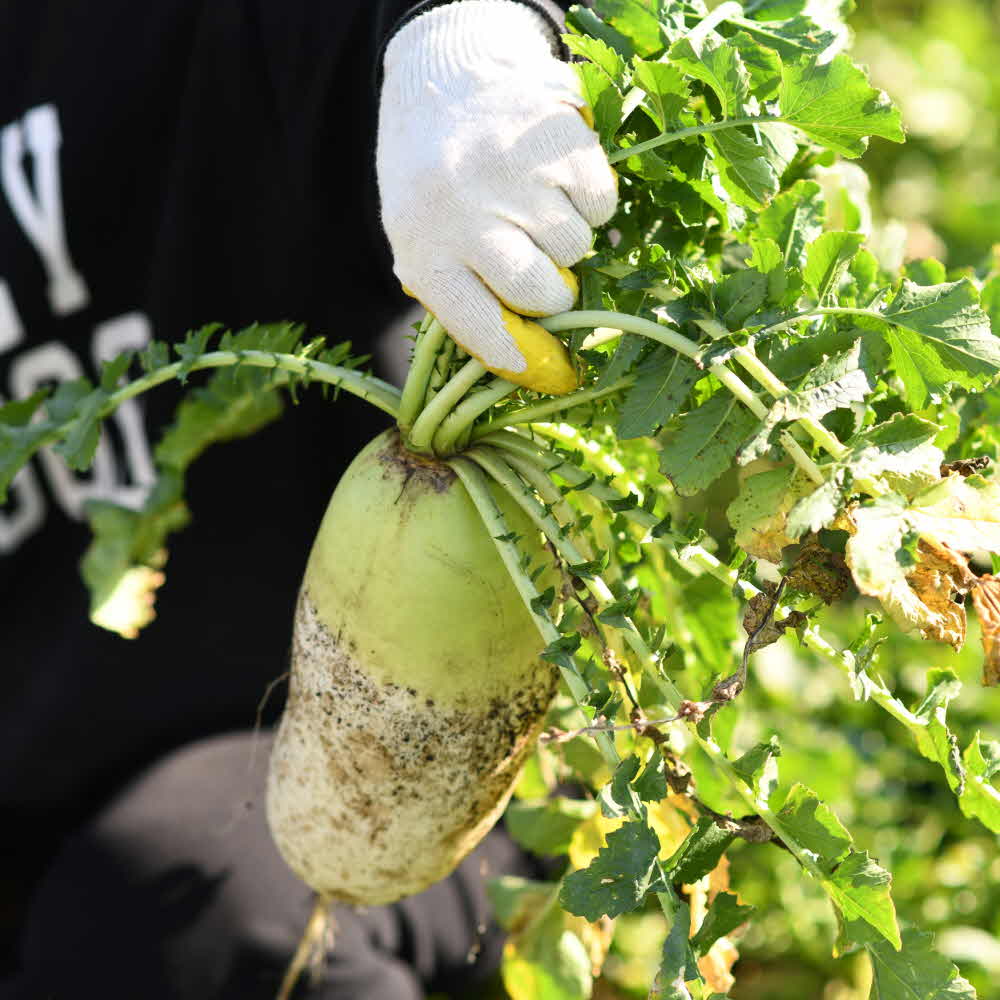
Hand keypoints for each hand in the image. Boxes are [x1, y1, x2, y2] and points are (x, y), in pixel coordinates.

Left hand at [376, 0, 617, 394]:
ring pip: (576, 248)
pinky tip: (558, 182)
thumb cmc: (433, 179)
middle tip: (542, 271)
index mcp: (425, 250)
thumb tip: (534, 363)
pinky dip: (590, 202)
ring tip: (536, 209)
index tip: (555, 373)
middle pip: (542, 293)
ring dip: (567, 240)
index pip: (483, 331)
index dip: (526, 361)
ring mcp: (513, 173)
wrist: (442, 75)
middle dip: (553, 292)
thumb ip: (463, 298)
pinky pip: (601, 204)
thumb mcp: (421, 241)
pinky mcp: (558, 137)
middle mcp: (465, 213)